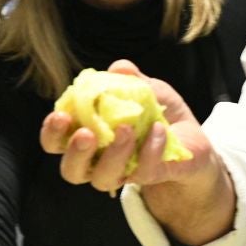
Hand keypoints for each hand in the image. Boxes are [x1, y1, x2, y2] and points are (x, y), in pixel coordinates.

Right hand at [40, 60, 214, 193]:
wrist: (193, 141)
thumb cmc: (158, 115)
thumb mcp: (147, 90)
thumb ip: (130, 80)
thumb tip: (118, 67)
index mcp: (88, 136)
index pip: (56, 142)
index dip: (52, 133)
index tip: (60, 116)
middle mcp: (97, 161)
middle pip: (71, 170)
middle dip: (75, 152)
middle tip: (86, 133)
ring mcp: (122, 174)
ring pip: (103, 178)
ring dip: (113, 154)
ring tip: (127, 129)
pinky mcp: (150, 178)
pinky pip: (143, 172)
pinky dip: (150, 150)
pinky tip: (159, 130)